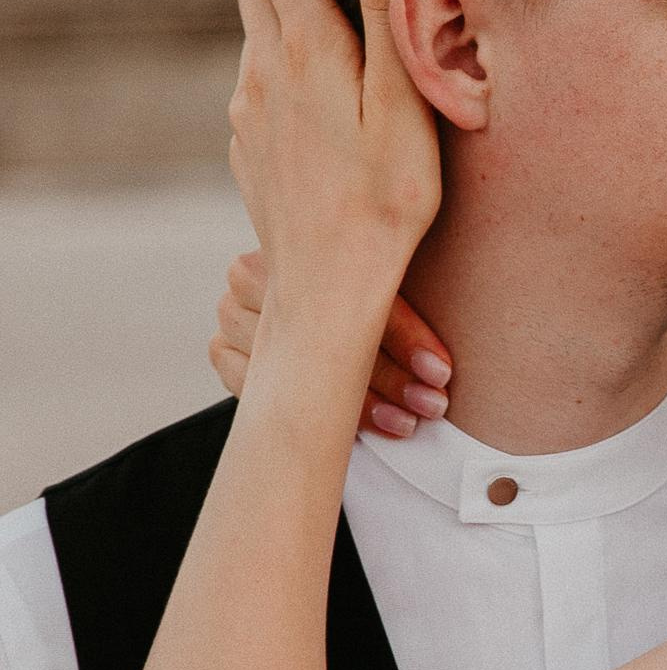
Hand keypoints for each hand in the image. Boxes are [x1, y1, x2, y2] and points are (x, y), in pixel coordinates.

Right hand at [211, 248, 452, 438]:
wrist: (289, 277)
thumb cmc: (350, 269)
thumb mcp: (369, 262)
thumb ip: (387, 279)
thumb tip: (440, 351)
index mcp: (291, 238)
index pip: (352, 294)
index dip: (405, 336)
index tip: (442, 372)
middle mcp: (250, 274)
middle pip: (325, 336)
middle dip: (389, 376)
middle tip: (433, 404)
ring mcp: (231, 315)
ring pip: (297, 369)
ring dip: (356, 404)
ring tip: (406, 422)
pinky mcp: (222, 350)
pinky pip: (261, 392)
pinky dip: (310, 416)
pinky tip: (348, 431)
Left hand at [228, 0, 440, 326]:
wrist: (328, 289)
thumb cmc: (385, 199)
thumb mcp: (402, 98)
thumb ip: (388, 9)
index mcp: (303, 48)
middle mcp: (261, 70)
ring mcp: (247, 109)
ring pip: (253, 25)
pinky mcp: (247, 143)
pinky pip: (257, 74)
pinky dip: (277, 45)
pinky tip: (312, 66)